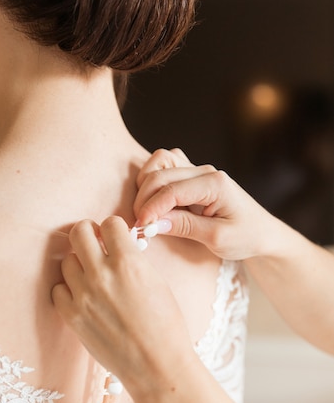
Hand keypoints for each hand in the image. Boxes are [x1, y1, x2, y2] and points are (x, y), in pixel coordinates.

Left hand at [52, 216, 192, 398]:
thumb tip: (118, 245)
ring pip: (67, 260)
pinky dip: (68, 289)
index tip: (114, 237)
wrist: (157, 365)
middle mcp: (102, 274)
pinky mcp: (72, 316)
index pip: (109, 223)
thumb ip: (133, 260)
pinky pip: (58, 289)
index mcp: (128, 262)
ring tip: (92, 275)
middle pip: (79, 232)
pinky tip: (82, 295)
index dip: (114, 228)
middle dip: (89, 233)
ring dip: (79, 262)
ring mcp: (83, 296)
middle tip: (96, 243)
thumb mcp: (157, 281)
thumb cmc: (166, 325)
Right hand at [134, 148, 276, 259]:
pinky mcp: (191, 176)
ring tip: (147, 213)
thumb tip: (153, 223)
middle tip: (140, 226)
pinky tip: (155, 204)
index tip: (140, 227)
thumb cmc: (246, 236)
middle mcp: (205, 171)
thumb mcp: (217, 238)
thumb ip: (185, 227)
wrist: (262, 233)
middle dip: (144, 200)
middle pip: (160, 174)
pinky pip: (165, 167)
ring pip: (159, 164)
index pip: (171, 190)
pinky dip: (152, 181)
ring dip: (145, 186)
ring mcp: (197, 170)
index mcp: (215, 183)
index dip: (151, 208)